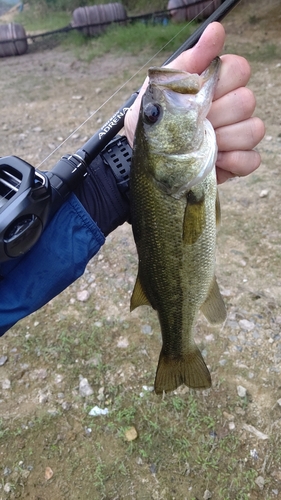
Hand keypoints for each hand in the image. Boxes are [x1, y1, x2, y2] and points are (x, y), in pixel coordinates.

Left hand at [124, 22, 264, 183]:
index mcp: (216, 86)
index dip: (219, 82)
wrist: (146, 157)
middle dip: (216, 114)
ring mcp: (237, 136)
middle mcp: (232, 108)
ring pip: (253, 129)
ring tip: (200, 145)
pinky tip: (215, 161)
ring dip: (224, 139)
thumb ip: (190, 59)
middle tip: (192, 124)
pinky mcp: (236, 162)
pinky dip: (235, 161)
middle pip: (247, 101)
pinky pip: (252, 160)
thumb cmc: (155, 119)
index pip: (239, 69)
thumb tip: (216, 31)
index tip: (195, 94)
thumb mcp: (163, 86)